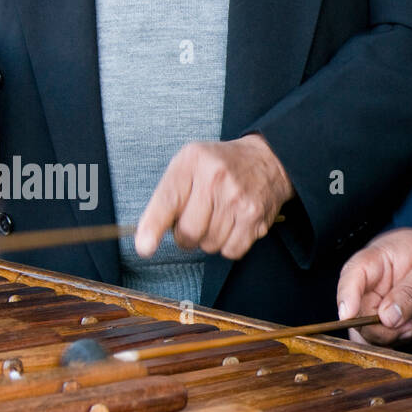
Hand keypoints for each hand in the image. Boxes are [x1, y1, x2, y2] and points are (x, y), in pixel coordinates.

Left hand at [136, 135, 292, 260]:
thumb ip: (167, 195)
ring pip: (209, 244)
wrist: (267, 160)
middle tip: (195, 220)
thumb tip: (147, 237)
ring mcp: (237, 199)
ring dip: (209, 239)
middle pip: (188, 232)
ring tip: (218, 218)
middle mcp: (215, 179)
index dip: (153, 227)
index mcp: (192, 161)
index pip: (168, 201)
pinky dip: (228, 246)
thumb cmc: (221, 166)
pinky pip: (231, 251)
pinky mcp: (254, 217)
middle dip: (186, 235)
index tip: (144, 247)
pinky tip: (232, 226)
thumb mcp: (189, 163)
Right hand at [336, 228, 411, 344]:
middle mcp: (363, 286)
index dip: (346, 297)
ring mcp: (366, 306)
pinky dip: (398, 339)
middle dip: (383, 329)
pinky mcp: (373, 324)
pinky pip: (377, 342)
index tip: (348, 316)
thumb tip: (387, 318)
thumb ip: (411, 293)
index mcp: (373, 262)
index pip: (351, 277)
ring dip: (394, 336)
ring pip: (365, 334)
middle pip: (356, 315)